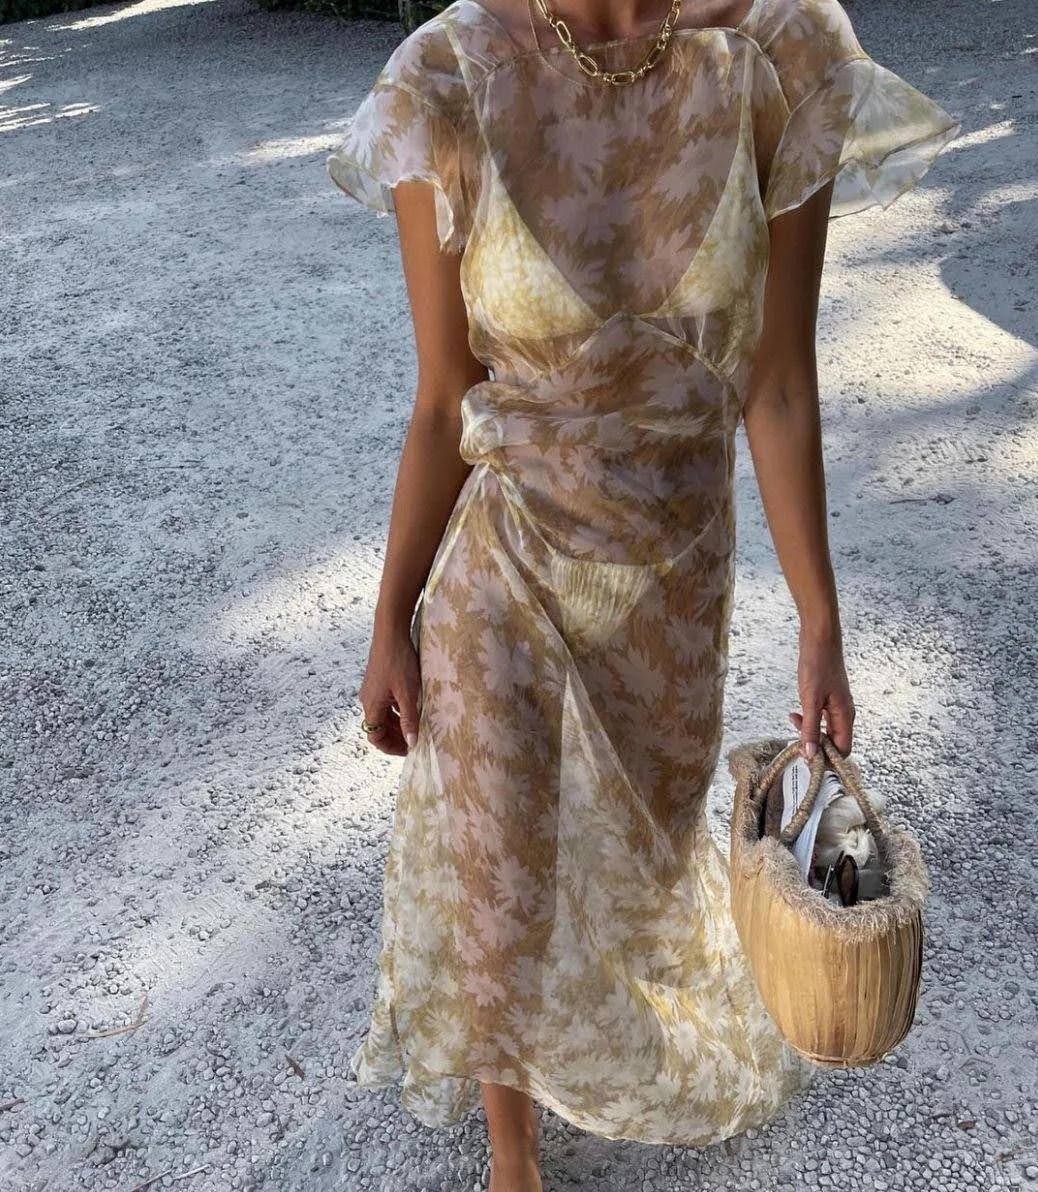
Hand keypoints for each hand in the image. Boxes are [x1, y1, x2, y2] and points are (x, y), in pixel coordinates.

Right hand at [359, 625, 421, 756]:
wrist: (390, 633)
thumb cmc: (399, 662)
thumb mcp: (408, 693)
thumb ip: (409, 719)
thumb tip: (411, 742)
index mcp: (372, 706)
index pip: (375, 737)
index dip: (390, 747)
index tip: (407, 750)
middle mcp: (368, 699)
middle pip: (378, 727)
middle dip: (394, 737)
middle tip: (413, 741)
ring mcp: (372, 690)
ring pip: (382, 715)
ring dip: (396, 724)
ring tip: (414, 726)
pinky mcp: (377, 681)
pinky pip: (385, 703)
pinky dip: (395, 710)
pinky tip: (410, 707)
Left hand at [789, 623, 854, 760]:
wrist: (819, 638)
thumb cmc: (817, 665)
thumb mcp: (810, 700)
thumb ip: (811, 728)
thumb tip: (811, 755)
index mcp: (845, 717)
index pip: (842, 751)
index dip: (826, 758)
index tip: (806, 756)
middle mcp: (844, 714)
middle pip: (833, 743)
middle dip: (814, 745)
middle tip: (795, 738)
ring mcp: (836, 707)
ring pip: (825, 731)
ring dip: (808, 732)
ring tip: (793, 720)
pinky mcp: (827, 700)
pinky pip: (820, 719)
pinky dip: (808, 720)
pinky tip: (795, 714)